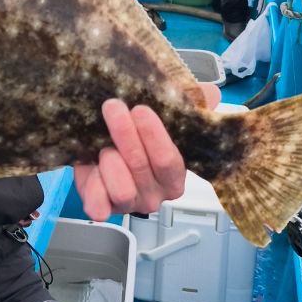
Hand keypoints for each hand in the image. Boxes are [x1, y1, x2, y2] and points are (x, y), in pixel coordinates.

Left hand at [73, 84, 219, 221]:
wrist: (98, 147)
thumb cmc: (134, 136)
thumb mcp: (161, 117)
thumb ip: (187, 105)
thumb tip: (210, 93)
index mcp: (174, 178)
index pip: (169, 160)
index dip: (154, 135)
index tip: (141, 109)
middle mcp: (154, 196)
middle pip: (140, 167)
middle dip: (125, 134)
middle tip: (113, 107)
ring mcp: (128, 204)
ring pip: (121, 189)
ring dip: (109, 161)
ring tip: (102, 144)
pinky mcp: (102, 208)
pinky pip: (98, 205)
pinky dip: (92, 186)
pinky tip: (91, 166)